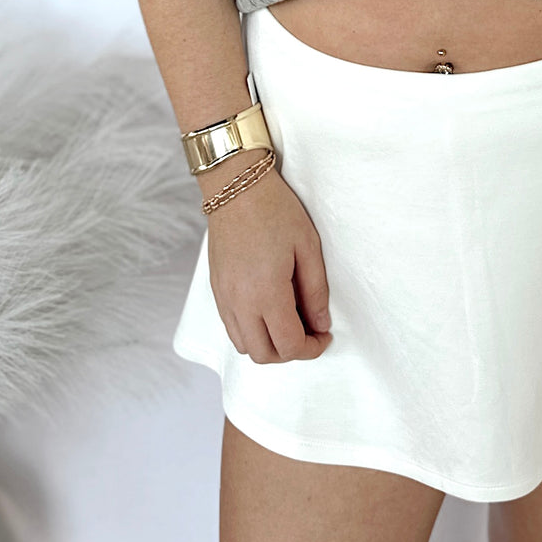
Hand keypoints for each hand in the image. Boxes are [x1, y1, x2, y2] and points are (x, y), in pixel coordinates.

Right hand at [207, 165, 333, 362]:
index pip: (289, 345)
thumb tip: (321, 323)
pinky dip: (251, 331)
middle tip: (310, 332)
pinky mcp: (216, 290)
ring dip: (269, 345)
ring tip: (290, 321)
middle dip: (291, 352)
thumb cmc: (275, 210)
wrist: (235, 187)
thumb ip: (315, 291)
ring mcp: (224, 298)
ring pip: (245, 346)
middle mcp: (240, 303)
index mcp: (266, 293)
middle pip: (264, 355)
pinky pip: (232, 328)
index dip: (312, 348)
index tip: (325, 335)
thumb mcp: (308, 246)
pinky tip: (268, 310)